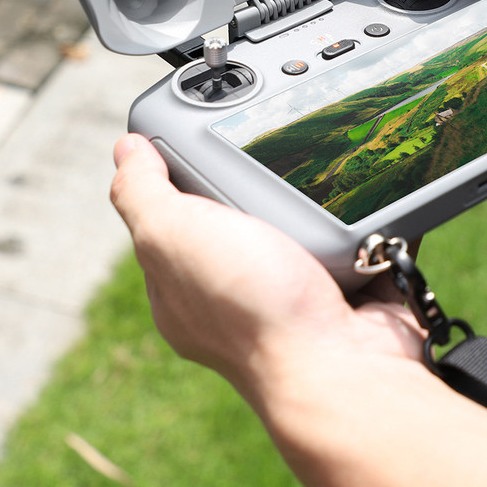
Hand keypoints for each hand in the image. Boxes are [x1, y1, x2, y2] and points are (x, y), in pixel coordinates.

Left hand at [110, 133, 486, 486]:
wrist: (343, 364)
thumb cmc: (252, 307)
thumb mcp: (172, 237)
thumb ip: (142, 193)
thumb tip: (125, 149)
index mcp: (184, 281)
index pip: (169, 209)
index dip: (178, 164)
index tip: (201, 121)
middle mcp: (236, 287)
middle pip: (238, 205)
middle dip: (253, 168)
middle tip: (269, 128)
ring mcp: (295, 287)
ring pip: (299, 213)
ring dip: (310, 184)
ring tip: (318, 144)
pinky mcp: (348, 281)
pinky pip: (354, 228)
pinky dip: (359, 207)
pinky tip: (361, 179)